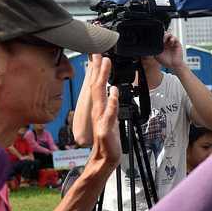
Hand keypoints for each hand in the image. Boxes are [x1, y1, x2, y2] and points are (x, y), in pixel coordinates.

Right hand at [87, 55, 121, 169]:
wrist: (106, 158)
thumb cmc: (109, 138)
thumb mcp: (110, 117)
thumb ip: (110, 103)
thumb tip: (112, 89)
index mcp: (99, 108)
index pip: (97, 86)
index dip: (97, 70)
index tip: (99, 55)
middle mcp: (98, 111)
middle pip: (97, 86)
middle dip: (98, 69)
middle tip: (101, 53)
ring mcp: (101, 119)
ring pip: (101, 95)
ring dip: (103, 78)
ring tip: (106, 64)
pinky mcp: (105, 129)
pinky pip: (109, 113)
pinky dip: (112, 101)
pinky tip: (114, 91)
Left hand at [155, 33, 184, 69]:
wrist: (173, 65)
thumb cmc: (166, 61)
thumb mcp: (157, 55)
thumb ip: (154, 49)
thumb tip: (151, 44)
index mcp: (161, 45)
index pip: (159, 37)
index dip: (158, 36)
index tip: (155, 37)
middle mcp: (167, 43)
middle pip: (164, 34)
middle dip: (162, 35)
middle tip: (159, 38)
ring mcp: (172, 43)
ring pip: (169, 34)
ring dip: (166, 35)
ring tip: (164, 40)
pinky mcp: (177, 44)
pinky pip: (175, 38)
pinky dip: (172, 38)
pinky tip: (170, 41)